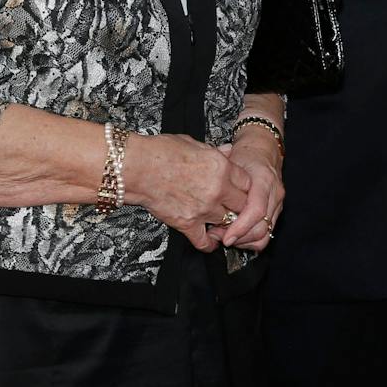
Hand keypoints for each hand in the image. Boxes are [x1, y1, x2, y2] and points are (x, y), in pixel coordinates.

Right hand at [126, 133, 251, 252]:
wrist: (138, 167)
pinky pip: (205, 241)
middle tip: (233, 205)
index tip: (240, 190)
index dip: (245, 187)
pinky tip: (211, 241)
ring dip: (225, 222)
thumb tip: (228, 151)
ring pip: (227, 222)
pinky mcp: (187, 223)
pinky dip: (209, 244)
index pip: (248, 183)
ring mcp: (203, 209)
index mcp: (221, 167)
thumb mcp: (195, 143)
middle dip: (239, 205)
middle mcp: (217, 189)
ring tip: (222, 220)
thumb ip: (216, 152)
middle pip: (242, 205)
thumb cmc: (161, 151)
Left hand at [214, 131, 283, 251]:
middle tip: (217, 236)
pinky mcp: (276, 211)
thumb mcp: (231, 162)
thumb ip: (222, 182)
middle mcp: (275, 194)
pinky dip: (249, 239)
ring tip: (224, 235)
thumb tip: (207, 205)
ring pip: (265, 235)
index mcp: (264, 180)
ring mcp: (278, 204)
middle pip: (262, 228)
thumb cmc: (245, 155)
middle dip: (239, 238)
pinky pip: (266, 233)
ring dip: (244, 241)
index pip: (256, 211)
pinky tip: (234, 233)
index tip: (225, 237)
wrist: (264, 150)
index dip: (240, 227)